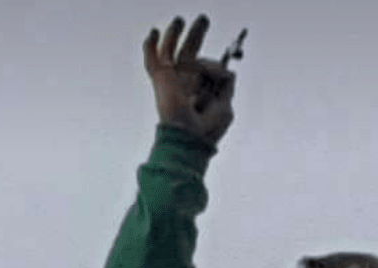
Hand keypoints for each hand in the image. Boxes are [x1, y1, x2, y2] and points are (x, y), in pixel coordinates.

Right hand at [142, 16, 236, 146]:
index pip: (205, 70)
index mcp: (198, 93)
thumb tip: (222, 66)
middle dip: (197, 34)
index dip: (214, 66)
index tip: (222, 68)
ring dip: (174, 34)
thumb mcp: (226, 104)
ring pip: (170, 50)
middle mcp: (184, 84)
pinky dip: (151, 45)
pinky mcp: (160, 78)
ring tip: (180, 20)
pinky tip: (154, 32)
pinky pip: (152, 58)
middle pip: (189, 52)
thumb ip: (226, 82)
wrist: (188, 138)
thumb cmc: (206, 129)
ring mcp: (171, 80)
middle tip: (204, 19)